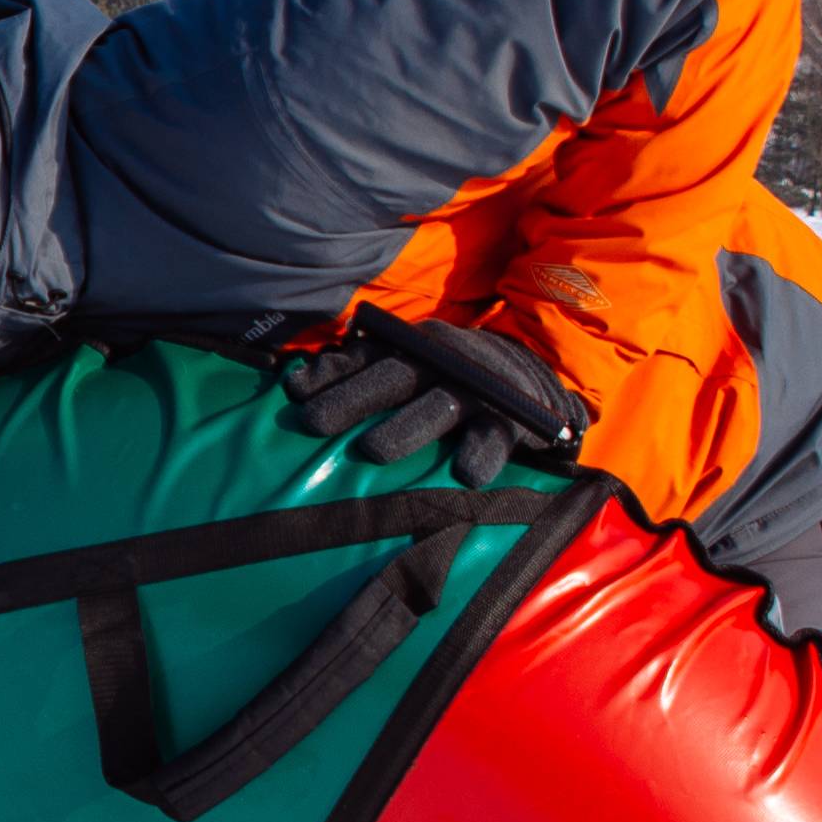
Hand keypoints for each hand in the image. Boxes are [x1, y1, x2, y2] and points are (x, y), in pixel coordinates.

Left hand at [283, 310, 587, 487]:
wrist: (529, 377)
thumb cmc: (445, 378)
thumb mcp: (404, 366)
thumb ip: (352, 371)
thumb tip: (293, 384)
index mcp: (412, 347)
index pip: (363, 359)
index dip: (329, 376)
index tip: (292, 395)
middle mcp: (441, 362)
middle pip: (393, 377)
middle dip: (352, 398)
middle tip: (312, 424)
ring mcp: (476, 391)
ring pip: (437, 408)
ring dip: (406, 428)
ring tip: (373, 451)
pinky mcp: (510, 423)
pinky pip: (493, 440)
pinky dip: (481, 456)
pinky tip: (465, 475)